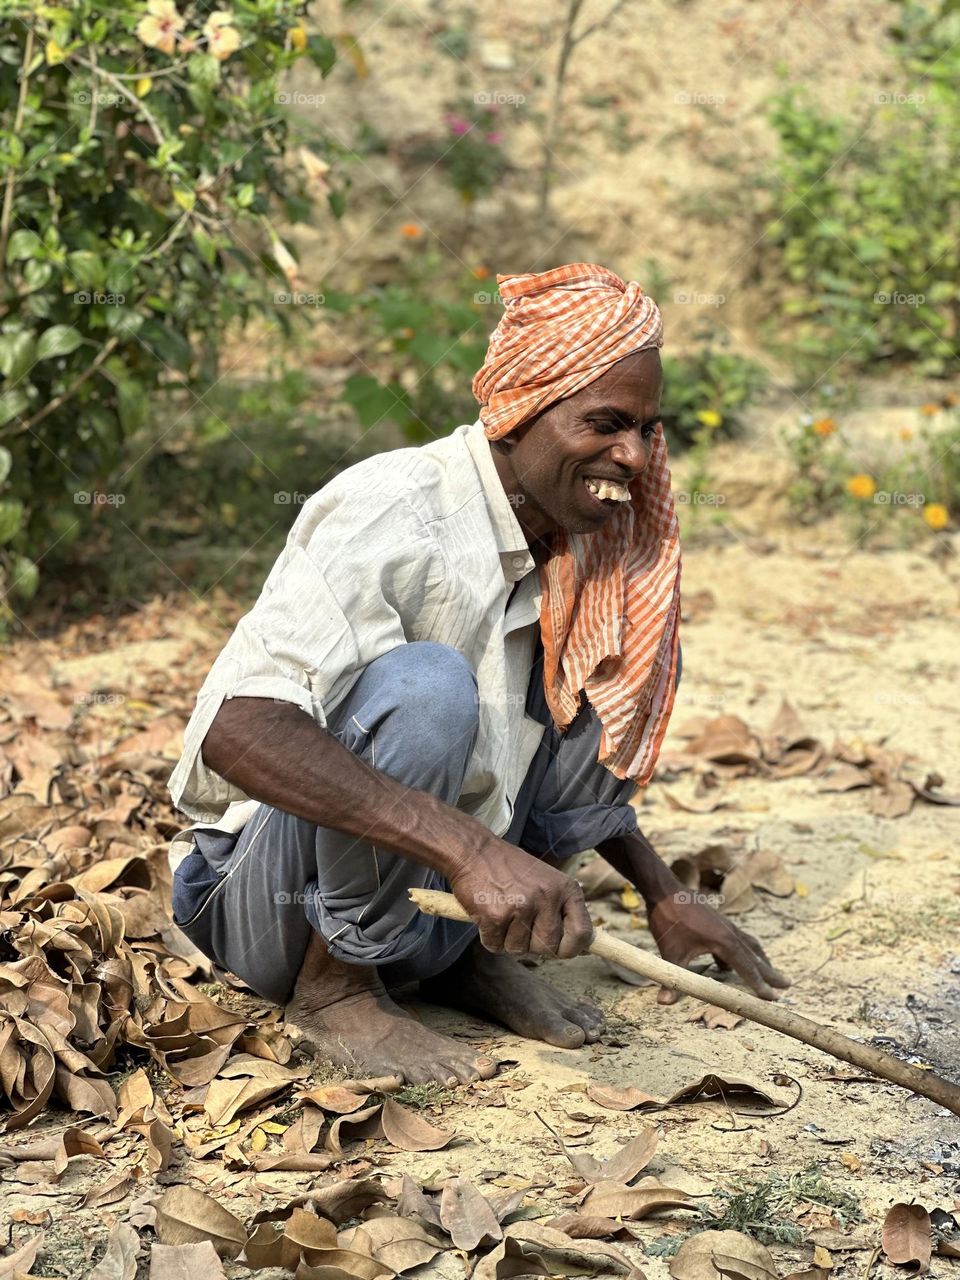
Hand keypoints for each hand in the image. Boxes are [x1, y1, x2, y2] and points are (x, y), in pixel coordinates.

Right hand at [449, 841, 594, 959]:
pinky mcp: (496, 915)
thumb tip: (583, 947)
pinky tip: (488, 917)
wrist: (475, 851)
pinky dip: (490, 938)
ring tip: (503, 916)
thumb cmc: (511, 869)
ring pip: (519, 950)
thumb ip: (563, 910)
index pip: (582, 933)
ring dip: (508, 941)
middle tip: (521, 929)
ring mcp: (522, 906)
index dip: (571, 948)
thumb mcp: (547, 881)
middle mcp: (547, 897)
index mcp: (565, 889)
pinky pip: (495, 946)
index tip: (560, 949)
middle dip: (533, 947)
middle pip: (548, 947)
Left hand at [647, 892, 790, 1004]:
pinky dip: (742, 951)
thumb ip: (672, 978)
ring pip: (749, 945)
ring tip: (769, 973)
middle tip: (787, 985)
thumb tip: (663, 1002)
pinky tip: (727, 963)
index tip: (774, 998)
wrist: (664, 889)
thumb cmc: (669, 919)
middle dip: (770, 972)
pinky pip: (737, 939)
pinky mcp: (717, 921)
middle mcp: (730, 932)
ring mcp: (725, 924)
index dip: (760, 985)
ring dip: (760, 960)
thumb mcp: (670, 952)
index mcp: (724, 941)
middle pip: (756, 956)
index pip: (747, 968)